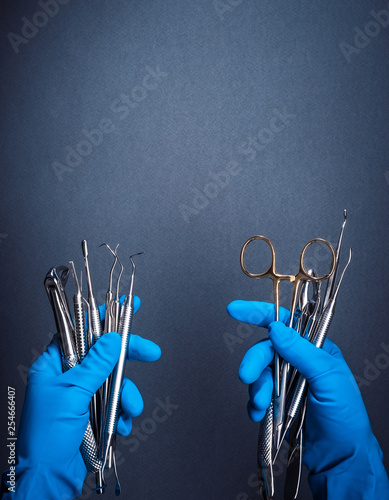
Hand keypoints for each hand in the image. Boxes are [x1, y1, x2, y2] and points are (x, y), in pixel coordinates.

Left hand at [4, 296, 160, 499]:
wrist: (48, 477)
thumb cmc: (46, 437)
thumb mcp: (72, 393)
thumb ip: (95, 364)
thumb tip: (111, 339)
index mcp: (55, 364)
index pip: (81, 330)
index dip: (103, 316)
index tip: (125, 306)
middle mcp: (69, 376)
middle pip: (104, 354)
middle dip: (128, 356)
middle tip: (150, 352)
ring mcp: (82, 395)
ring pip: (115, 381)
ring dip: (126, 395)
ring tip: (128, 409)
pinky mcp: (93, 413)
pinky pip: (116, 403)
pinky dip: (122, 413)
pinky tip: (120, 424)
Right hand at [227, 300, 388, 498]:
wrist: (339, 459)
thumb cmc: (345, 418)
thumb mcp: (328, 378)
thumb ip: (302, 351)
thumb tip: (277, 328)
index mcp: (315, 349)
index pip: (286, 322)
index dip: (260, 313)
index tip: (237, 310)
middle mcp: (299, 362)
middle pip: (266, 350)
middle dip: (254, 363)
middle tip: (246, 376)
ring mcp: (287, 382)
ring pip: (260, 373)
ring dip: (256, 388)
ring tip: (261, 404)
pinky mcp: (277, 402)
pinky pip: (257, 395)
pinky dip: (254, 404)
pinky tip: (259, 413)